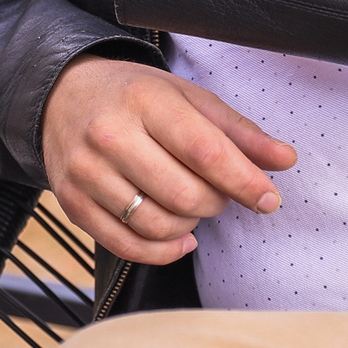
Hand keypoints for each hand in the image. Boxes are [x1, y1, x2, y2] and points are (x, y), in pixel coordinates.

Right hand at [41, 54, 296, 263]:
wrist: (62, 96)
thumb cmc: (134, 96)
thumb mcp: (186, 97)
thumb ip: (238, 131)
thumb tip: (285, 160)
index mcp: (144, 100)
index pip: (205, 152)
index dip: (244, 182)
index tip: (269, 199)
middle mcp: (109, 135)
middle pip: (185, 196)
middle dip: (215, 202)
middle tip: (215, 191)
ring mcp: (86, 172)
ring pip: (158, 225)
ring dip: (189, 226)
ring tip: (188, 204)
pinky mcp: (72, 203)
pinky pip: (128, 246)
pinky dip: (164, 251)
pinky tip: (179, 237)